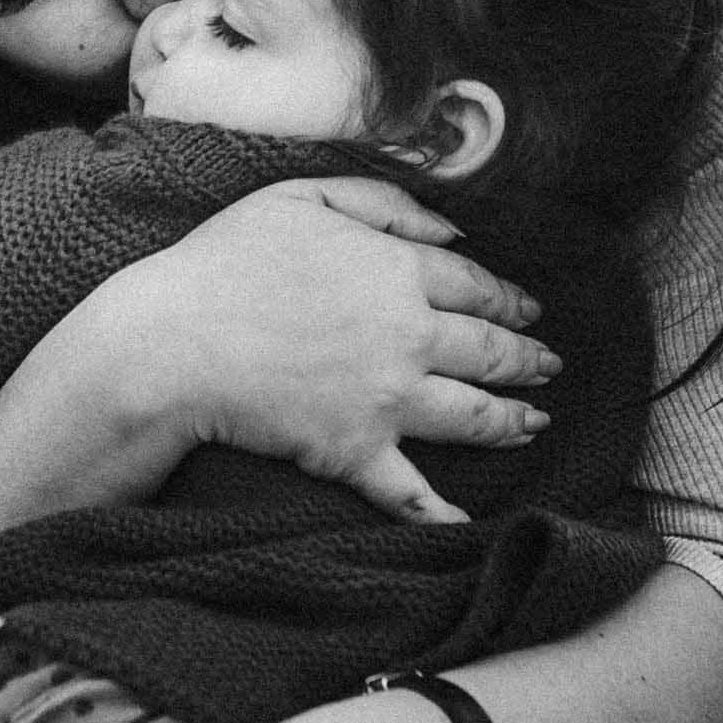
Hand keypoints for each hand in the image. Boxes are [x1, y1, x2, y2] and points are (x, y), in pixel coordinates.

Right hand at [103, 177, 559, 524]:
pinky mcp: (356, 452)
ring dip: (510, 420)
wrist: (173, 345)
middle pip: (487, 350)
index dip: (507, 299)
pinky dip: (442, 512)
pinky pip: (411, 489)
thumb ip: (384, 204)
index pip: (474, 286)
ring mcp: (388, 400)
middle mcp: (409, 337)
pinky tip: (468, 524)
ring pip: (470, 414)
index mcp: (398, 271)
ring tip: (532, 423)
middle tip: (548, 366)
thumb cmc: (224, 264)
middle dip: (526, 359)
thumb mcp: (302, 197)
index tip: (527, 309)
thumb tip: (452, 226)